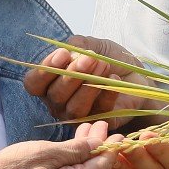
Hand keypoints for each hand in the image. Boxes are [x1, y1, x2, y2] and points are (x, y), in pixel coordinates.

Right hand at [0, 123, 112, 168]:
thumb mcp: (43, 153)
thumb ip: (74, 150)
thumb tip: (98, 144)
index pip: (103, 165)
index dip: (110, 146)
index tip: (114, 130)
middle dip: (96, 148)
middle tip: (96, 125)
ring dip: (83, 156)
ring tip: (82, 134)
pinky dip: (72, 168)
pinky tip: (67, 155)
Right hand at [25, 36, 147, 124]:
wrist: (134, 74)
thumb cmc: (106, 59)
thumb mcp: (91, 45)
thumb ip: (77, 46)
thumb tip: (71, 51)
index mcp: (49, 83)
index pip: (34, 83)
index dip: (45, 70)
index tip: (63, 54)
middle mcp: (59, 103)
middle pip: (55, 96)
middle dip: (72, 75)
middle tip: (90, 59)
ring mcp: (78, 116)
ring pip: (75, 108)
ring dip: (89, 86)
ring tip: (103, 66)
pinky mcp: (99, 122)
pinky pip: (99, 112)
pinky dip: (107, 93)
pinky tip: (115, 78)